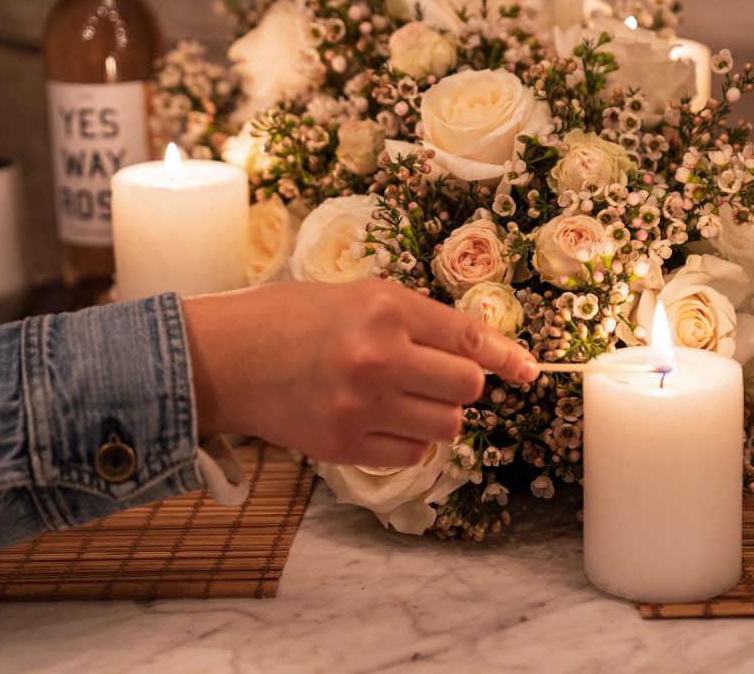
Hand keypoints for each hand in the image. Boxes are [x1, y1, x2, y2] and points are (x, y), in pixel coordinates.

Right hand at [182, 278, 538, 467]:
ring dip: (437, 417)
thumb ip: (418, 319)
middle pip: (467, 388)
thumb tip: (482, 351)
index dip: (507, 356)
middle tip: (431, 378)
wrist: (224, 358)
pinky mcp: (344, 446)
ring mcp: (361, 407)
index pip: (469, 338)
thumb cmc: (290, 318)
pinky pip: (412, 457)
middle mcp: (379, 357)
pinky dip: (408, 444)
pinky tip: (380, 423)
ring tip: (403, 401)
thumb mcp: (358, 295)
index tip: (528, 371)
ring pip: (448, 427)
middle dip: (459, 385)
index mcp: (385, 309)